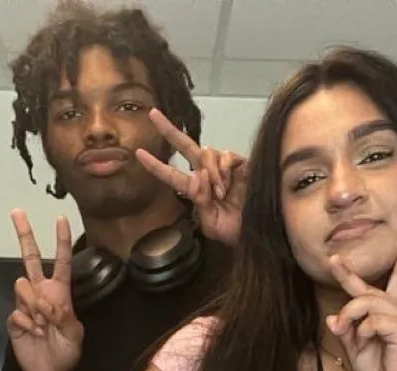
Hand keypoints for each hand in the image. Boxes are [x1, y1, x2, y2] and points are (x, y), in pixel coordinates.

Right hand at [8, 209, 84, 370]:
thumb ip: (63, 317)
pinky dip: (27, 324)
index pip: (62, 262)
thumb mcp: (75, 335)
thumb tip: (46, 303)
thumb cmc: (66, 352)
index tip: (61, 219)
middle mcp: (41, 293)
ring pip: (22, 288)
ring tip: (43, 327)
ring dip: (34, 308)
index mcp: (60, 293)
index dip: (61, 241)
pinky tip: (33, 334)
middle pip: (31, 258)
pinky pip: (17, 312)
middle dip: (24, 235)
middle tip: (17, 212)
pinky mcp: (14, 318)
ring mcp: (26, 304)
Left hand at [135, 109, 247, 245]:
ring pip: (205, 153)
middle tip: (153, 114)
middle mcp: (206, 174)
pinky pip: (224, 156)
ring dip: (210, 173)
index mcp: (196, 191)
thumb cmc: (234, 231)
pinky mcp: (238, 163)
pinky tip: (228, 185)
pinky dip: (223, 170)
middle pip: (185, 146)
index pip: (172, 175)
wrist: (258, 229)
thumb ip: (199, 202)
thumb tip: (198, 175)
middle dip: (168, 130)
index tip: (138, 154)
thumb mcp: (210, 224)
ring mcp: (222, 167)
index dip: (155, 166)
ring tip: (221, 193)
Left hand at [325, 235, 396, 370]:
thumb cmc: (378, 369)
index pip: (382, 280)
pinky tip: (368, 341)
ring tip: (347, 333)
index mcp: (384, 311)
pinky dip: (364, 332)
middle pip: (365, 290)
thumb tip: (331, 318)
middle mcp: (394, 308)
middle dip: (347, 289)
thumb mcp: (353, 350)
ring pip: (366, 302)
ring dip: (350, 316)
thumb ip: (344, 332)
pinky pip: (374, 320)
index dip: (387, 260)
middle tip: (338, 321)